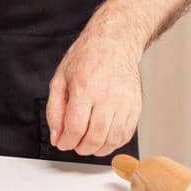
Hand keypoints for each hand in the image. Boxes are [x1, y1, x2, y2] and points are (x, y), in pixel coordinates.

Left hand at [46, 26, 142, 156]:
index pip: (76, 128)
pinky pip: (126, 134)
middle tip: (74, 143)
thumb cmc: (87, 57)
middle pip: (94, 138)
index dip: (66, 142)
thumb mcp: (60, 78)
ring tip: (88, 143)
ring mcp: (124, 101)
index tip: (63, 142)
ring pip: (112, 140)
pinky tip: (104, 138)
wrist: (115, 42)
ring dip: (97, 149)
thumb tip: (57, 135)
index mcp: (85, 88)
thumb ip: (55, 109)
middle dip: (80, 148)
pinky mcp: (136, 105)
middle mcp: (107, 96)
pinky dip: (113, 143)